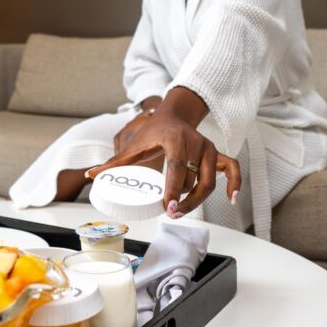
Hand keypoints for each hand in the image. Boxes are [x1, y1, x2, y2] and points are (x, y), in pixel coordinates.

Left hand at [86, 98, 240, 216]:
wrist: (174, 114)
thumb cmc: (154, 131)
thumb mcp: (135, 144)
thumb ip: (115, 161)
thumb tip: (91, 175)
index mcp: (174, 139)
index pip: (177, 166)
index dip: (173, 188)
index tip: (167, 206)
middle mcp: (196, 142)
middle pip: (195, 178)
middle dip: (184, 199)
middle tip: (170, 212)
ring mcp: (209, 149)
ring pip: (210, 180)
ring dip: (198, 199)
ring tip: (181, 210)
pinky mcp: (218, 154)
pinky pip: (233, 169)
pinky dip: (235, 183)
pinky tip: (233, 199)